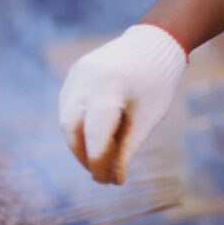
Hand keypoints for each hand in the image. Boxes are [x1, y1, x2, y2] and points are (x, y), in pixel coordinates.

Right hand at [59, 24, 186, 183]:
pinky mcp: (73, 76)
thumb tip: (114, 179)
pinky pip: (69, 108)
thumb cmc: (157, 83)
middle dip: (84, 156)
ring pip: (67, 120)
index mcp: (109, 88)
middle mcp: (85, 81)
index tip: (109, 182)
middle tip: (101, 175)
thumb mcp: (147, 118)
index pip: (95, 136)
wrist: (153, 42)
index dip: (99, 163)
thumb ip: (128, 148)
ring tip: (99, 158)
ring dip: (79, 144)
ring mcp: (75, 76)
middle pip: (72, 130)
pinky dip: (79, 127)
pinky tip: (95, 138)